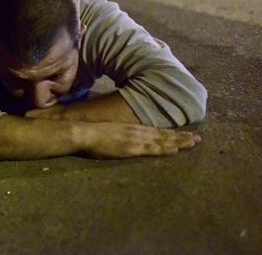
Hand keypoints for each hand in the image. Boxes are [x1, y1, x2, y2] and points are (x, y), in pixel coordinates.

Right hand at [81, 122, 200, 158]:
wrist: (81, 132)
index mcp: (130, 128)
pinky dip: (164, 149)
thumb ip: (118, 136)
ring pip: (162, 141)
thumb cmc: (89, 133)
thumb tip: (120, 140)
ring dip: (179, 142)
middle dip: (181, 137)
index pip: (155, 131)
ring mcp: (134, 139)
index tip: (184, 134)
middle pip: (163, 134)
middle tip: (198, 139)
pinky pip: (151, 149)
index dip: (170, 133)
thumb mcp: (107, 132)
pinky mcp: (131, 148)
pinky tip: (175, 150)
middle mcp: (136, 132)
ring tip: (194, 142)